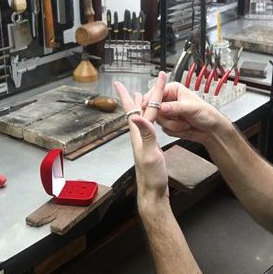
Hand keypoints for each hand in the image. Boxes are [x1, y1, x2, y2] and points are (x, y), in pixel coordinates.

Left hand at [113, 72, 169, 205]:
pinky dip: (149, 116)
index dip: (126, 95)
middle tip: (141, 80)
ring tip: (139, 94)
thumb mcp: (150, 154)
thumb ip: (146, 135)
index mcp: (138, 134)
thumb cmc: (152, 177)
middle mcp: (139, 135)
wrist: (153, 192)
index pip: (132, 109)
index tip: (119, 82)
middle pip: (139, 109)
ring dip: (143, 103)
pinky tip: (149, 118)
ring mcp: (144, 141)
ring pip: (143, 116)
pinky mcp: (150, 146)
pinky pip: (149, 125)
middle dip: (142, 93)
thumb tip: (137, 116)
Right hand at [143, 81, 228, 145]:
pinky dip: (175, 131)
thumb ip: (176, 107)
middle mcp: (168, 101)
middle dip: (166, 117)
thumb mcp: (192, 108)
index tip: (151, 108)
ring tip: (186, 123)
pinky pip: (164, 129)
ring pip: (159, 121)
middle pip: (154, 109)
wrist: (212, 130)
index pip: (155, 93)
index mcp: (173, 90)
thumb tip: (162, 107)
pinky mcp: (168, 124)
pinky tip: (184, 127)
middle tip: (176, 118)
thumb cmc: (207, 114)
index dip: (151, 101)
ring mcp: (168, 113)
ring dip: (173, 125)